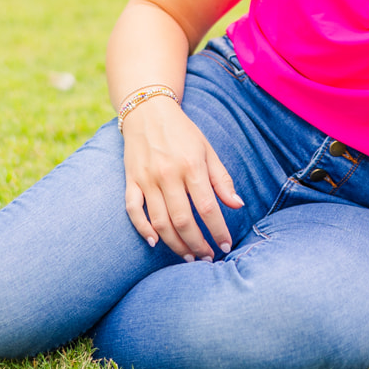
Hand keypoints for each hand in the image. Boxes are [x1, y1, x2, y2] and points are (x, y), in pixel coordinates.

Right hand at [121, 96, 244, 260]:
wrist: (148, 110)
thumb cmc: (182, 132)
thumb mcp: (207, 149)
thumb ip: (222, 179)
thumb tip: (238, 205)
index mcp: (191, 166)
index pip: (207, 207)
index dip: (217, 230)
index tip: (225, 245)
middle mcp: (168, 174)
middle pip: (183, 220)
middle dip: (197, 244)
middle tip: (207, 258)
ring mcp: (147, 179)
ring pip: (160, 221)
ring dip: (175, 244)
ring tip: (188, 256)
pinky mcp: (131, 180)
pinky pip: (133, 210)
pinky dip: (142, 228)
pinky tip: (155, 242)